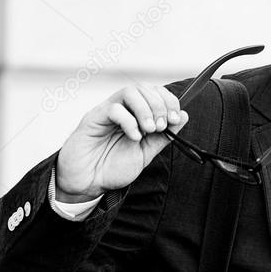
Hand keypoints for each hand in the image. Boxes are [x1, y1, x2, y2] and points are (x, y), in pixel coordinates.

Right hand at [55, 84, 188, 199]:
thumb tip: (183, 116)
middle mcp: (123, 110)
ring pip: (130, 91)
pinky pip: (114, 108)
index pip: (155, 94)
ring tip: (148, 130)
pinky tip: (133, 137)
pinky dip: (129, 120)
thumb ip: (164, 137)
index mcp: (136, 116)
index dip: (169, 101)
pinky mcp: (94, 118)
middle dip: (159, 105)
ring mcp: (108, 112)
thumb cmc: (112, 168)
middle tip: (160, 126)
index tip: (174, 119)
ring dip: (145, 109)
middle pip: (144, 88)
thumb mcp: (145, 154)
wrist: (87, 183)